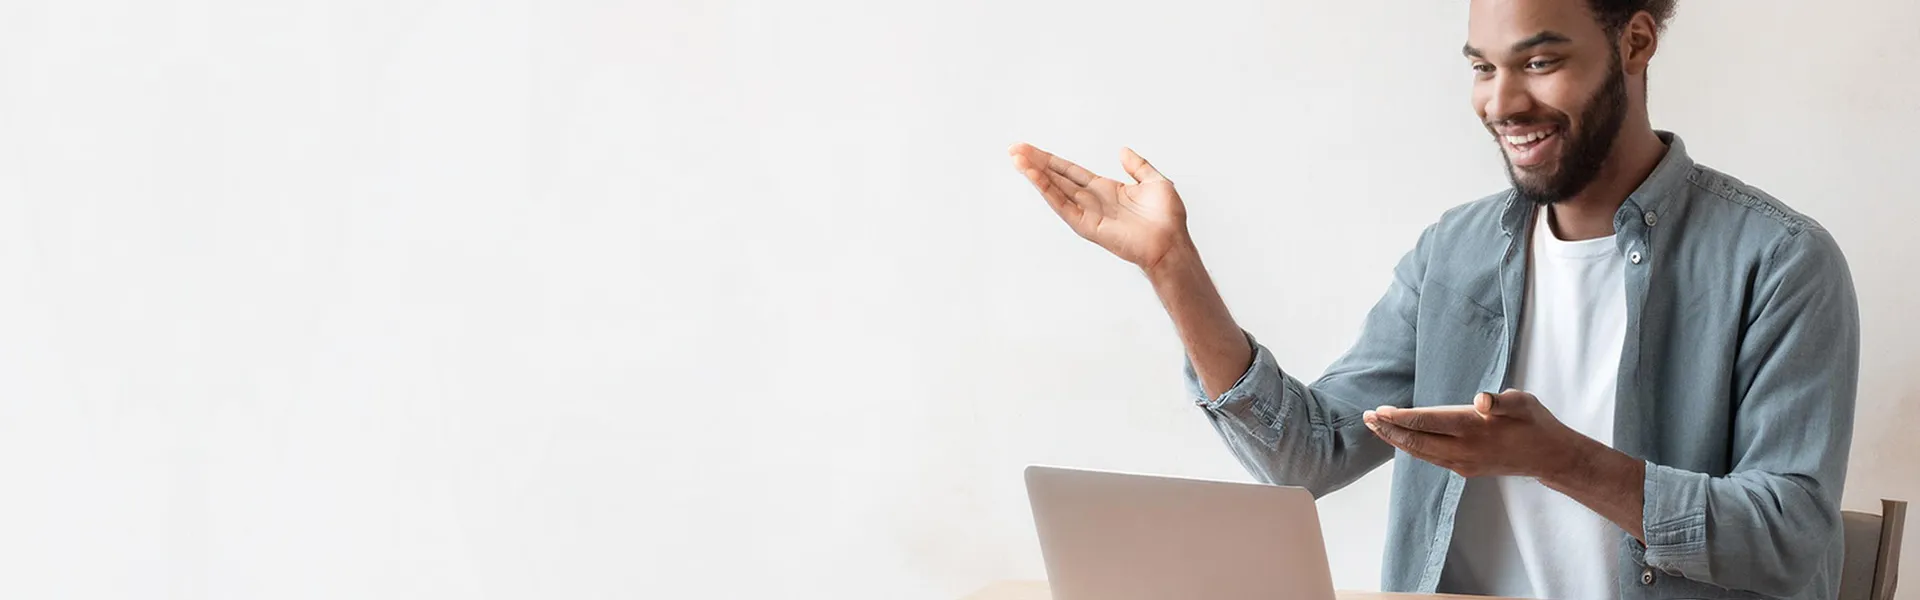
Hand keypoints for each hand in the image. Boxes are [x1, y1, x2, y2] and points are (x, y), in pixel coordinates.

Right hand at [1008, 142, 1188, 271]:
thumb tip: (1123, 150)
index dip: (1051, 160)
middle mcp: (1092, 200)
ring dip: (1034, 174)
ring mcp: (1087, 213)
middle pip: (1057, 178)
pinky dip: (1046, 190)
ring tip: (1016, 158)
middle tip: (1014, 148)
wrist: (1171, 242)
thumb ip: (1138, 166)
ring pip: (1055, 189)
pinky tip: (1033, 176)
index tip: (1030, 149)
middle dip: (1035, 163)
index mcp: (1105, 189)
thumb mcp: (1155, 181)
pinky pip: (1062, 205)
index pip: (1071, 171)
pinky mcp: (1086, 225)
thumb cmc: (1167, 219)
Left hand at [1361, 389, 1589, 478]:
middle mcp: (1463, 449)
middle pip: (1416, 441)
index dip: (1400, 417)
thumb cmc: (1534, 423)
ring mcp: (1462, 463)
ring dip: (1396, 440)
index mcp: (1473, 429)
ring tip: (1376, 427)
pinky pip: (1430, 459)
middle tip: (1366, 417)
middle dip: (1388, 430)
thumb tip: (1482, 400)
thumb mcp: (1522, 403)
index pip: (1427, 422)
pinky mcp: (1464, 470)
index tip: (1379, 410)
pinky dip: (1411, 449)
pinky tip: (1401, 441)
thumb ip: (1500, 401)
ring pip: (1420, 453)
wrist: (1548, 457)